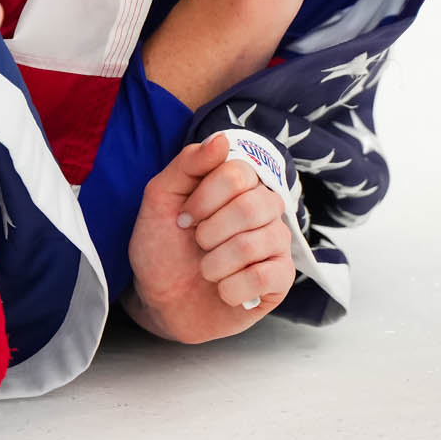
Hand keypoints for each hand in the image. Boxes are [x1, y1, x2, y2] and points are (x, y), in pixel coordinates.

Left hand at [123, 134, 296, 342]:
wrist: (159, 300)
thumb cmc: (162, 246)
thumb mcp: (160, 199)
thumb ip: (188, 164)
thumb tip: (222, 139)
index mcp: (238, 184)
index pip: (239, 172)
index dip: (206, 197)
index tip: (183, 217)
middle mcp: (264, 208)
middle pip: (253, 206)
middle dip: (211, 231)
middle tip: (196, 244)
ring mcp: (276, 243)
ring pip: (259, 242)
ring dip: (217, 262)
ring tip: (206, 270)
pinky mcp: (280, 279)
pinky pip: (267, 276)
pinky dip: (232, 287)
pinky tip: (223, 290)